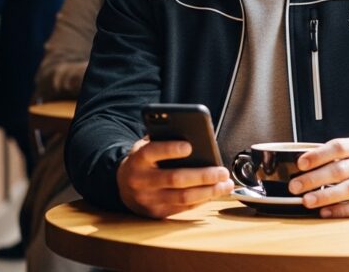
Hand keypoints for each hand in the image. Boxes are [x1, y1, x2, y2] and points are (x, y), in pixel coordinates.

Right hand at [117, 137, 233, 218]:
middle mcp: (141, 181)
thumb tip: (192, 135)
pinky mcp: (157, 213)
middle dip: (202, 175)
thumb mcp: (145, 146)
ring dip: (209, 191)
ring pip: (183, 197)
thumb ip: (162, 140)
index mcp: (137, 160)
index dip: (170, 149)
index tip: (190, 146)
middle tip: (222, 171)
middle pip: (174, 178)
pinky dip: (202, 200)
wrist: (123, 187)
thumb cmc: (142, 162)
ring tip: (225, 184)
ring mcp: (149, 199)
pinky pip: (184, 207)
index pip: (151, 152)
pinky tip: (214, 192)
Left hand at [289, 137, 348, 217]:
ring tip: (307, 200)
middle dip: (314, 179)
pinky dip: (341, 210)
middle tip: (295, 186)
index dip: (318, 155)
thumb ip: (334, 155)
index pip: (338, 147)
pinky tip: (325, 212)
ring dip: (325, 196)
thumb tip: (302, 164)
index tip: (300, 163)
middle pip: (339, 170)